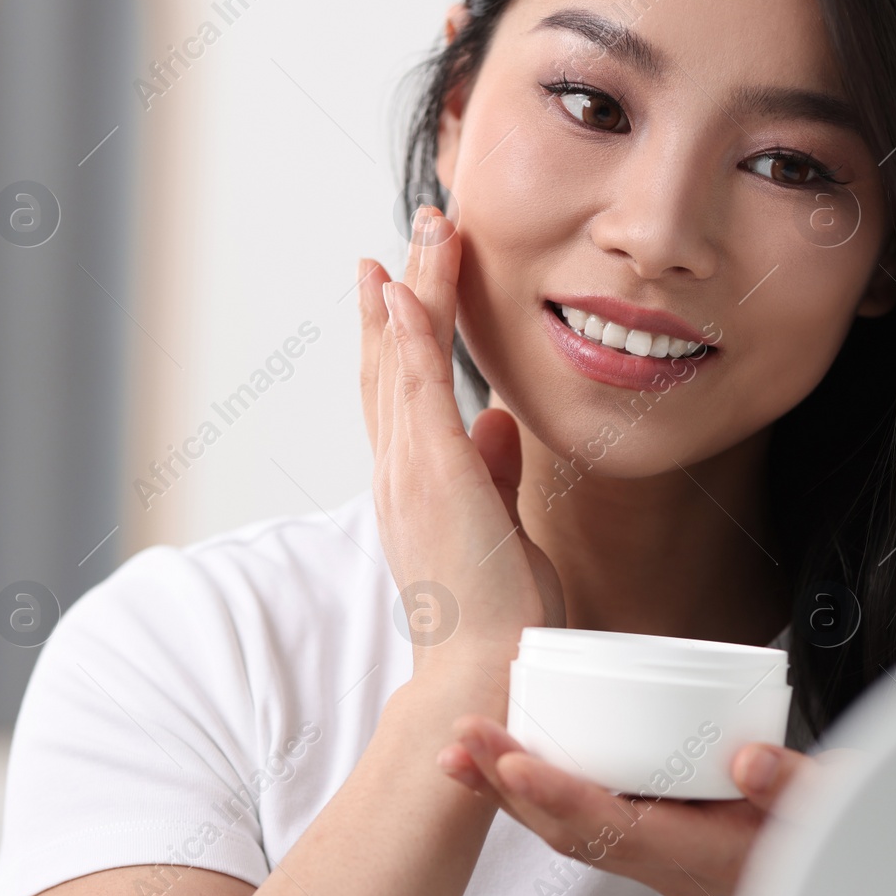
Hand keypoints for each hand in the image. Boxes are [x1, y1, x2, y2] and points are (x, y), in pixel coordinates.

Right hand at [358, 206, 564, 677]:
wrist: (484, 670)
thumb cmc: (497, 615)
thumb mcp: (501, 527)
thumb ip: (494, 472)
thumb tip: (497, 423)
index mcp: (415, 482)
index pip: (401, 389)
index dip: (397, 330)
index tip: (397, 280)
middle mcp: (400, 469)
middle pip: (394, 358)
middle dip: (404, 287)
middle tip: (417, 225)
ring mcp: (410, 469)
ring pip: (403, 357)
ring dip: (412, 287)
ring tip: (425, 226)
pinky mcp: (435, 472)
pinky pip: (416, 388)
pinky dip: (407, 334)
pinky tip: (400, 287)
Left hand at [434, 714, 822, 895]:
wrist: (826, 860)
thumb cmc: (821, 829)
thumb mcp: (827, 804)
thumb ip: (794, 786)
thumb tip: (751, 760)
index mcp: (698, 856)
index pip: (613, 827)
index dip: (558, 796)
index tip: (513, 764)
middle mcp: (662, 860)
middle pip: (568, 829)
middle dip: (507, 785)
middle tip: (459, 740)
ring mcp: (649, 851)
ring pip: (562, 827)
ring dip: (507, 789)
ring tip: (459, 752)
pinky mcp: (644, 832)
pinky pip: (576, 816)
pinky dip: (534, 789)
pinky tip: (505, 762)